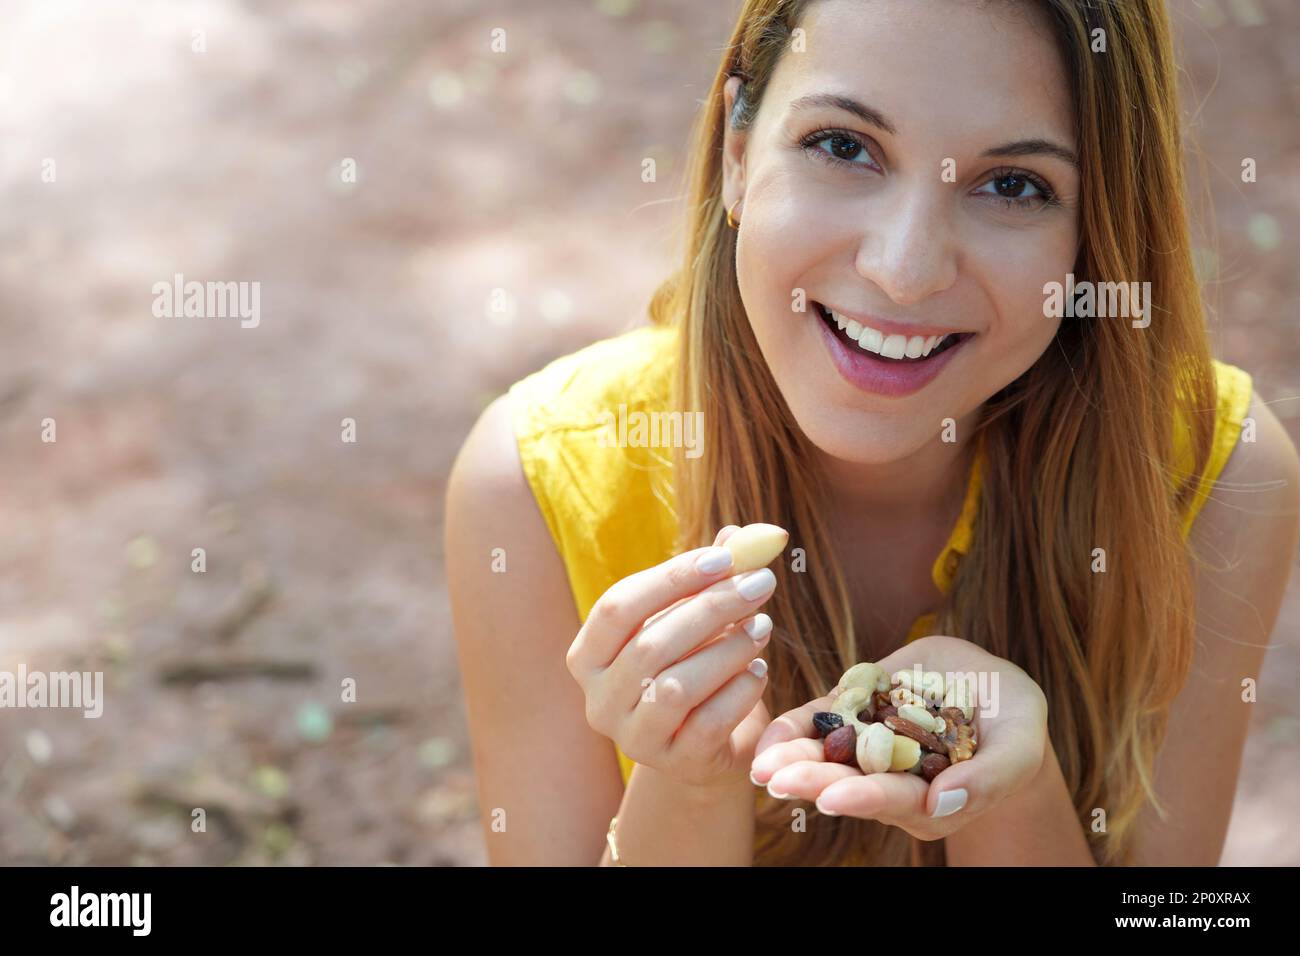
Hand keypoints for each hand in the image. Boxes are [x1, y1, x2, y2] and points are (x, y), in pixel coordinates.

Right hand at [566, 526, 776, 789]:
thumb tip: (742, 535)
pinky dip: (739, 692)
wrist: (705, 746)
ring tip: (763, 626)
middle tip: (760, 583)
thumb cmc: (691, 667)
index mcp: (588, 655)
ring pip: (675, 687)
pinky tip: (759, 670)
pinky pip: (708, 724)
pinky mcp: (674, 763)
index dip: (671, 578)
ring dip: (727, 650)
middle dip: (711, 608)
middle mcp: (599, 700)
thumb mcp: (693, 621)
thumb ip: (710, 578)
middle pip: (650, 645)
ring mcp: (632, 738)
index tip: (725, 558)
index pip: (618, 606)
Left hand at [749, 635, 1046, 839]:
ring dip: (793, 759)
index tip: (832, 797)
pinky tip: (768, 737)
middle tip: (778, 780)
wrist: (990, 683)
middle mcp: (894, 779)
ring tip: (762, 765)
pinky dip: (794, 727)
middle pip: (850, 783)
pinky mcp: (853, 711)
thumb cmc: (1015, 722)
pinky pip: (820, 722)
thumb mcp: (1018, 745)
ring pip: (826, 757)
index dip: (865, 797)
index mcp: (933, 798)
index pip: (897, 799)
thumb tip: (946, 801)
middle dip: (813, 781)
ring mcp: (869, 746)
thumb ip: (989, 776)